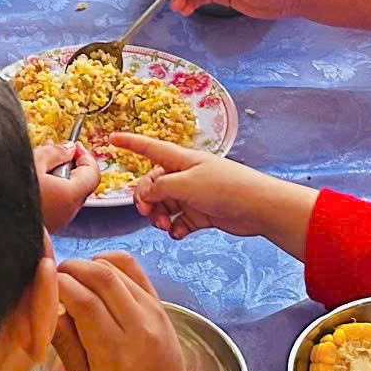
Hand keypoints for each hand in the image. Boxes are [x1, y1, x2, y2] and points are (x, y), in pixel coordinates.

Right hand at [35, 142, 102, 230]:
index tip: (72, 145)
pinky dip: (49, 189)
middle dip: (69, 163)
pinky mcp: (45, 226)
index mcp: (71, 195)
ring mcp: (57, 221)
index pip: (93, 173)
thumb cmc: (10, 193)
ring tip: (37, 161)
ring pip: (66, 193)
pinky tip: (31, 179)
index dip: (86, 156)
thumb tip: (69, 148)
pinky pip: (55, 203)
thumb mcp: (33, 162)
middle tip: (53, 149)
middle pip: (80, 183)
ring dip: (57, 175)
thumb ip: (55, 152)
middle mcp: (69, 211)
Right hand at [51, 252, 200, 370]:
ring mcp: (153, 311)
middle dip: (70, 268)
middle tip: (53, 277)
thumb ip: (62, 340)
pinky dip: (109, 261)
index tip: (43, 286)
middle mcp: (138, 327)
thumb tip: (46, 303)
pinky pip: (133, 267)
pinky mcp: (160, 303)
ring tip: (72, 279)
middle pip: (100, 276)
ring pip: (116, 267)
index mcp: (114, 352)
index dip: (58, 285)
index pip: (83, 301)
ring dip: (87, 265)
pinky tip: (96, 274)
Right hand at [113, 134, 313, 249]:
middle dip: (146, 199)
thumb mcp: (185, 185)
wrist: (258, 208)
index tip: (112, 139)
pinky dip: (176, 228)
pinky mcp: (202, 214)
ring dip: (159, 216)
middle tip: (148, 212)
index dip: (130, 142)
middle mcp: (185, 175)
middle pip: (152, 184)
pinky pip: (179, 221)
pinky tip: (179, 232)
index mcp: (181, 160)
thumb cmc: (226, 188)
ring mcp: (193, 195)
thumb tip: (145, 195)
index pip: (149, 147)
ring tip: (166, 226)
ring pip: (164, 205)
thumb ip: (159, 189)